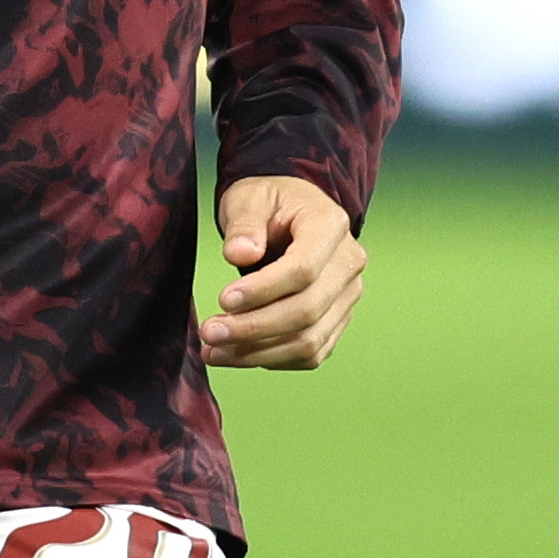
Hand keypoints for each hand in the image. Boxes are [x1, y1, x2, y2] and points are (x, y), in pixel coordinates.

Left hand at [203, 174, 364, 367]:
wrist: (288, 213)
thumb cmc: (268, 203)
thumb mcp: (248, 198)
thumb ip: (244, 223)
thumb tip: (240, 254)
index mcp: (331, 226)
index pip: (303, 269)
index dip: (263, 290)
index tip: (223, 300)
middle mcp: (348, 263)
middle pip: (307, 311)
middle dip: (254, 328)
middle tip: (209, 332)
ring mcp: (347, 295)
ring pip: (309, 340)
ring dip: (258, 353)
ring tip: (213, 350)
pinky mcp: (337, 320)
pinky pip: (310, 354)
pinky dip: (272, 359)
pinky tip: (236, 354)